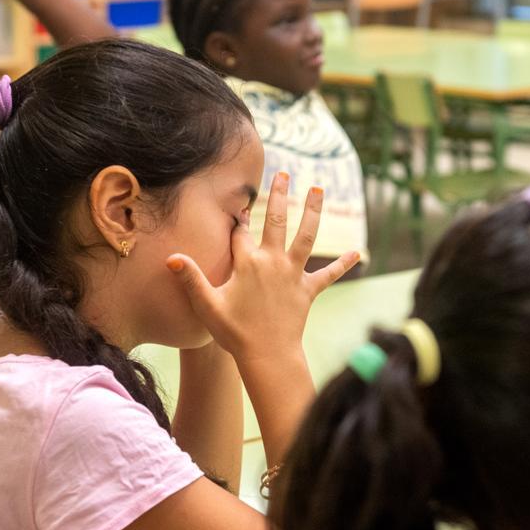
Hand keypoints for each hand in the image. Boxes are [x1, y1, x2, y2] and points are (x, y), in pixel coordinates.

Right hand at [167, 172, 359, 364]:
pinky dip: (343, 264)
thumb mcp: (207, 305)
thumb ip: (191, 278)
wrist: (268, 356)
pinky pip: (328, 274)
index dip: (237, 217)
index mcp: (247, 263)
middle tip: (284, 173)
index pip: (240, 232)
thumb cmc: (234, 332)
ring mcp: (293, 275)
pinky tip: (358, 252)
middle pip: (276, 221)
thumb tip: (170, 258)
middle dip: (279, 196)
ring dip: (313, 212)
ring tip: (319, 189)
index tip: (237, 202)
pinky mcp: (308, 290)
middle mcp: (273, 262)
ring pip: (306, 237)